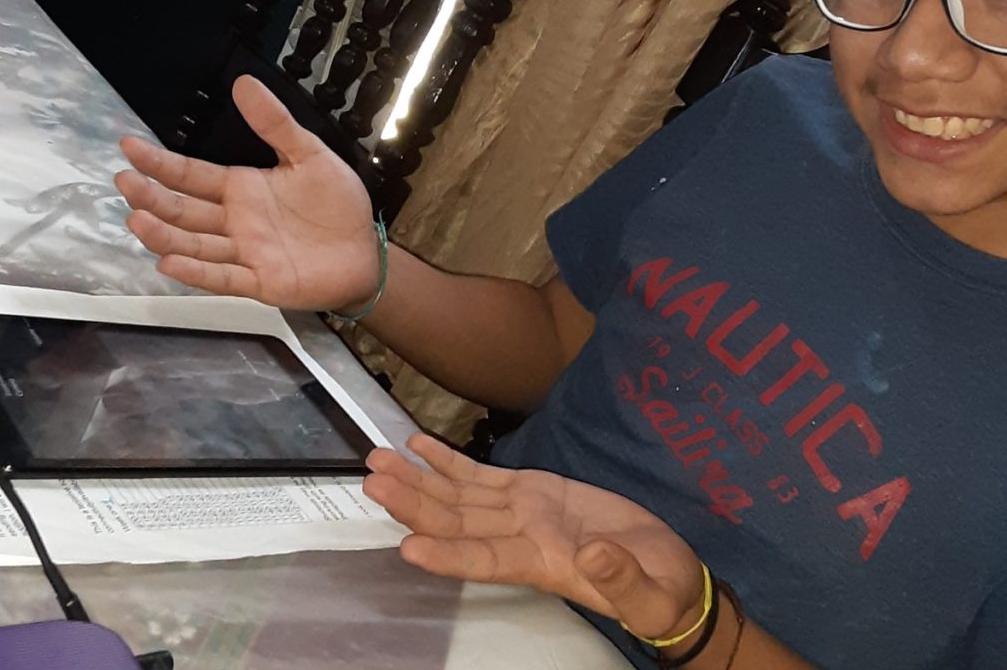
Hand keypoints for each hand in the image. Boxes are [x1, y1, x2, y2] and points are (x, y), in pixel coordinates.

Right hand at [115, 75, 377, 310]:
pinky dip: (197, 273)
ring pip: (195, 244)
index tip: (128, 147)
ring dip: (165, 235)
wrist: (366, 252)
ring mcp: (245, 253)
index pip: (192, 175)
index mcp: (243, 189)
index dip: (160, 163)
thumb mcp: (310, 155)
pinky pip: (224, 278)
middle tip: (124, 181)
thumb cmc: (338, 206)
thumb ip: (276, 124)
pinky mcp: (261, 282)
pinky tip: (169, 262)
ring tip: (137, 219)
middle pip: (184, 210)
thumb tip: (244, 84)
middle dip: (152, 196)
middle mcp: (236, 221)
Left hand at [364, 434, 704, 641]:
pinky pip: (481, 476)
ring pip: (460, 496)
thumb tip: (595, 556)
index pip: (486, 561)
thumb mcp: (651, 594)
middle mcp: (522, 538)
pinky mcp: (534, 489)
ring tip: (380, 460)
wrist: (666, 572)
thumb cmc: (660, 590)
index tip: (408, 546)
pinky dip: (448, 461)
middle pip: (457, 523)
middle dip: (414, 504)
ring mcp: (524, 512)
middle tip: (375, 483)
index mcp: (544, 564)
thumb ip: (621, 578)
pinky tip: (418, 446)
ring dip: (419, 479)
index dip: (447, 556)